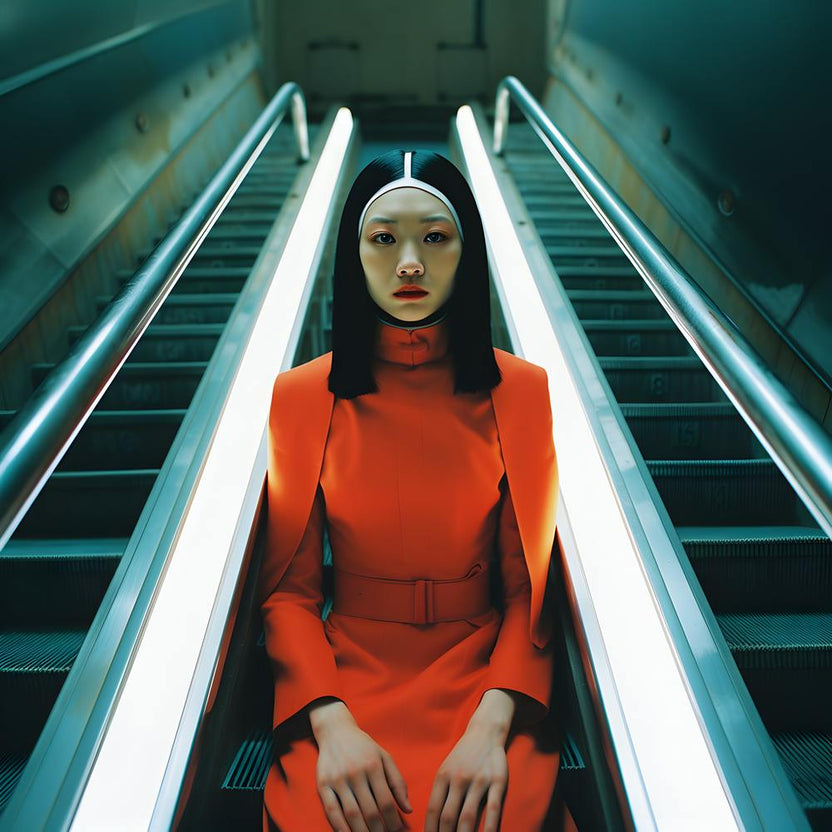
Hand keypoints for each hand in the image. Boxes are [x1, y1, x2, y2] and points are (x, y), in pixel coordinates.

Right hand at [314, 714, 412, 831]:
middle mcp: (355, 772)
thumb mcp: (384, 757)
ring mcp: (338, 779)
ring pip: (352, 814)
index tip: (399, 831)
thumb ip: (398, 782)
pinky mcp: (323, 784)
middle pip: (370, 811)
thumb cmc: (364, 747)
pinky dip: (340, 827)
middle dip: (380, 830)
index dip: (394, 821)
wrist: (336, 731)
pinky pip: (331, 811)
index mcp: (373, 765)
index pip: (386, 801)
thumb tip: (408, 808)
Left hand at [424, 721, 507, 831]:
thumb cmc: (463, 757)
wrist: (485, 733)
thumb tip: (433, 823)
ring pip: (468, 816)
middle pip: (448, 816)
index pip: (433, 810)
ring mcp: (479, 780)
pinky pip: (493, 809)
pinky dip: (489, 828)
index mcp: (443, 776)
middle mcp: (459, 779)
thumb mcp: (446, 770)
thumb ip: (441, 794)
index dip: (430, 830)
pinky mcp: (498, 781)